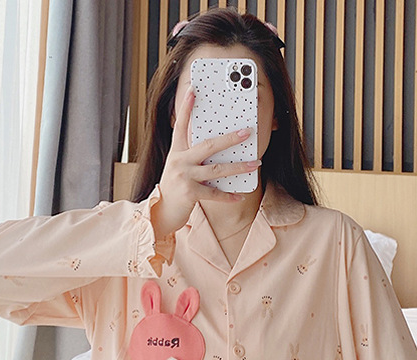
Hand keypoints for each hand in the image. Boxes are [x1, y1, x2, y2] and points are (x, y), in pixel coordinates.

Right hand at [152, 87, 260, 237]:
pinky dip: (228, 196)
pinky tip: (239, 196)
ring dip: (238, 167)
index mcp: (177, 152)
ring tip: (255, 164)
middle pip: (209, 145)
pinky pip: (214, 193)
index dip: (187, 107)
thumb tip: (218, 151)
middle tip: (247, 132)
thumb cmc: (174, 189)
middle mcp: (180, 161)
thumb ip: (193, 158)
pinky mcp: (190, 193)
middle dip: (230, 138)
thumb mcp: (179, 168)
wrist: (161, 212)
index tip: (193, 89)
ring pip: (217, 169)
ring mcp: (185, 177)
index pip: (181, 126)